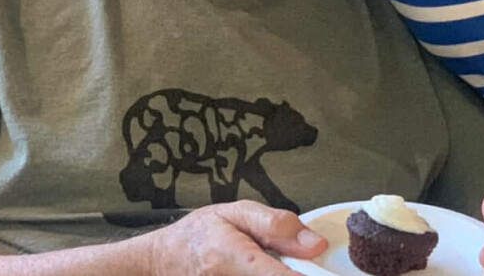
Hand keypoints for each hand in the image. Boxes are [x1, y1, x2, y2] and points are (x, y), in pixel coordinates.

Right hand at [146, 200, 326, 275]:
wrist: (161, 263)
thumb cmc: (198, 235)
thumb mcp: (235, 212)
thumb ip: (276, 225)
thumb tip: (316, 245)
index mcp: (229, 257)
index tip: (321, 273)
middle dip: (295, 274)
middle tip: (292, 262)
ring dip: (281, 274)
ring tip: (272, 263)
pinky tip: (264, 269)